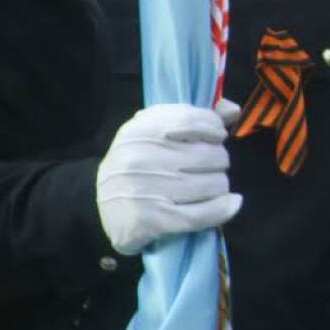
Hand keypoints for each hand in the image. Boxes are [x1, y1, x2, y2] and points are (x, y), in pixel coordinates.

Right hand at [96, 104, 241, 254]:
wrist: (97, 202)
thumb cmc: (137, 162)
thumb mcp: (155, 131)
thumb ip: (196, 118)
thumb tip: (232, 109)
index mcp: (142, 129)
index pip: (195, 120)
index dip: (215, 129)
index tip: (216, 138)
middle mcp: (143, 156)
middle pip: (212, 156)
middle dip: (218, 162)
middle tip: (209, 168)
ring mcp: (146, 189)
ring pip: (212, 185)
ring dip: (220, 187)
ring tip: (209, 187)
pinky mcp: (151, 220)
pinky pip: (202, 214)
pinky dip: (222, 210)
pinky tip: (231, 204)